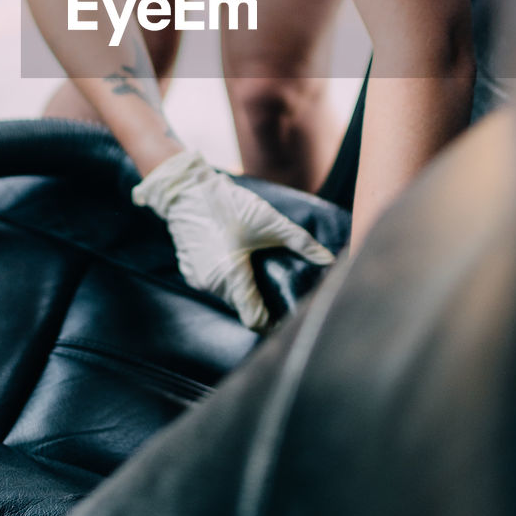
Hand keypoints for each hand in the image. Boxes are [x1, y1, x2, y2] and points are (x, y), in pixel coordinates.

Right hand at [131, 148, 333, 330]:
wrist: (185, 191)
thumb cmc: (226, 205)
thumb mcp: (268, 221)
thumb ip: (300, 243)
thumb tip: (329, 259)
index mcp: (232, 276)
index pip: (254, 321)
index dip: (273, 324)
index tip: (286, 317)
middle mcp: (212, 285)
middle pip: (243, 307)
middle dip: (260, 301)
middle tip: (277, 285)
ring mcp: (198, 280)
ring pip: (228, 296)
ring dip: (243, 289)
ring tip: (257, 270)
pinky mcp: (190, 271)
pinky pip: (214, 285)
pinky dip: (227, 279)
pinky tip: (237, 260)